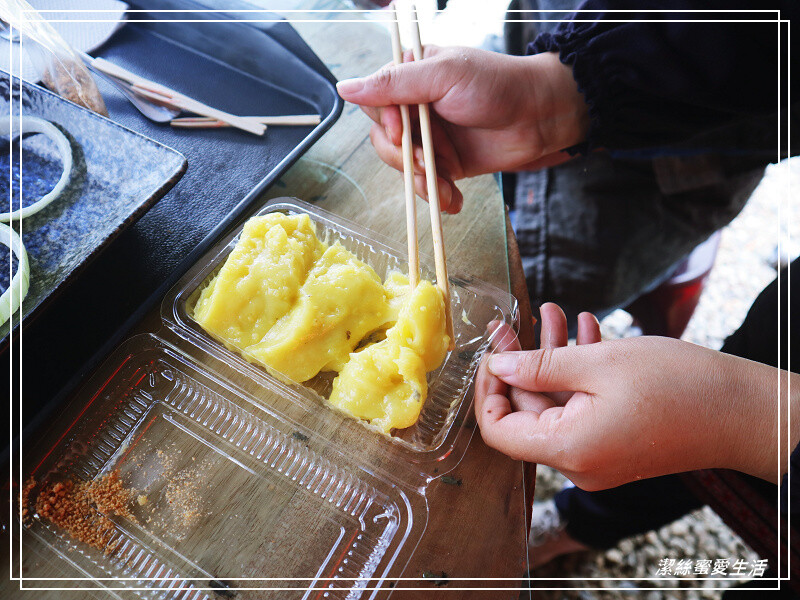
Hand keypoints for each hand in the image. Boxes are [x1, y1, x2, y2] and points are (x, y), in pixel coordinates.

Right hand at [336, 46, 588, 212]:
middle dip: (405, 157)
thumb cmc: (498, 85)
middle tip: (429, 162)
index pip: (376, 101)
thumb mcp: (443, 75)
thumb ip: (394, 83)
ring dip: (422, 180)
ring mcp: (431, 137)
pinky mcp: (447, 164)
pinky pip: (427, 184)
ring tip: (445, 184)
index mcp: (412, 76)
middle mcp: (417, 107)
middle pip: (385, 139)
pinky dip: (437, 196)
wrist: (542, 119)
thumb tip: (344, 87)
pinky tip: (453, 200)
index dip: (386, 122)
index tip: (405, 131)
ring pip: (404, 166)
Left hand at [476, 303, 794, 489]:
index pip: (498, 432)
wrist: (742, 411)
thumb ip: (539, 367)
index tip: (491, 353)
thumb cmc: (677, 385)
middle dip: (522, 361)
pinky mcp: (615, 444)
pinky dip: (576, 374)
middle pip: (527, 412)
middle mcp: (578, 462)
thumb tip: (497, 367)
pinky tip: (583, 332)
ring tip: (552, 313)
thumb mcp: (598, 364)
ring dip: (552, 359)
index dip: (487, 390)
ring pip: (556, 404)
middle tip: (519, 320)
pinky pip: (581, 409)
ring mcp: (597, 456)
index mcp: (567, 449)